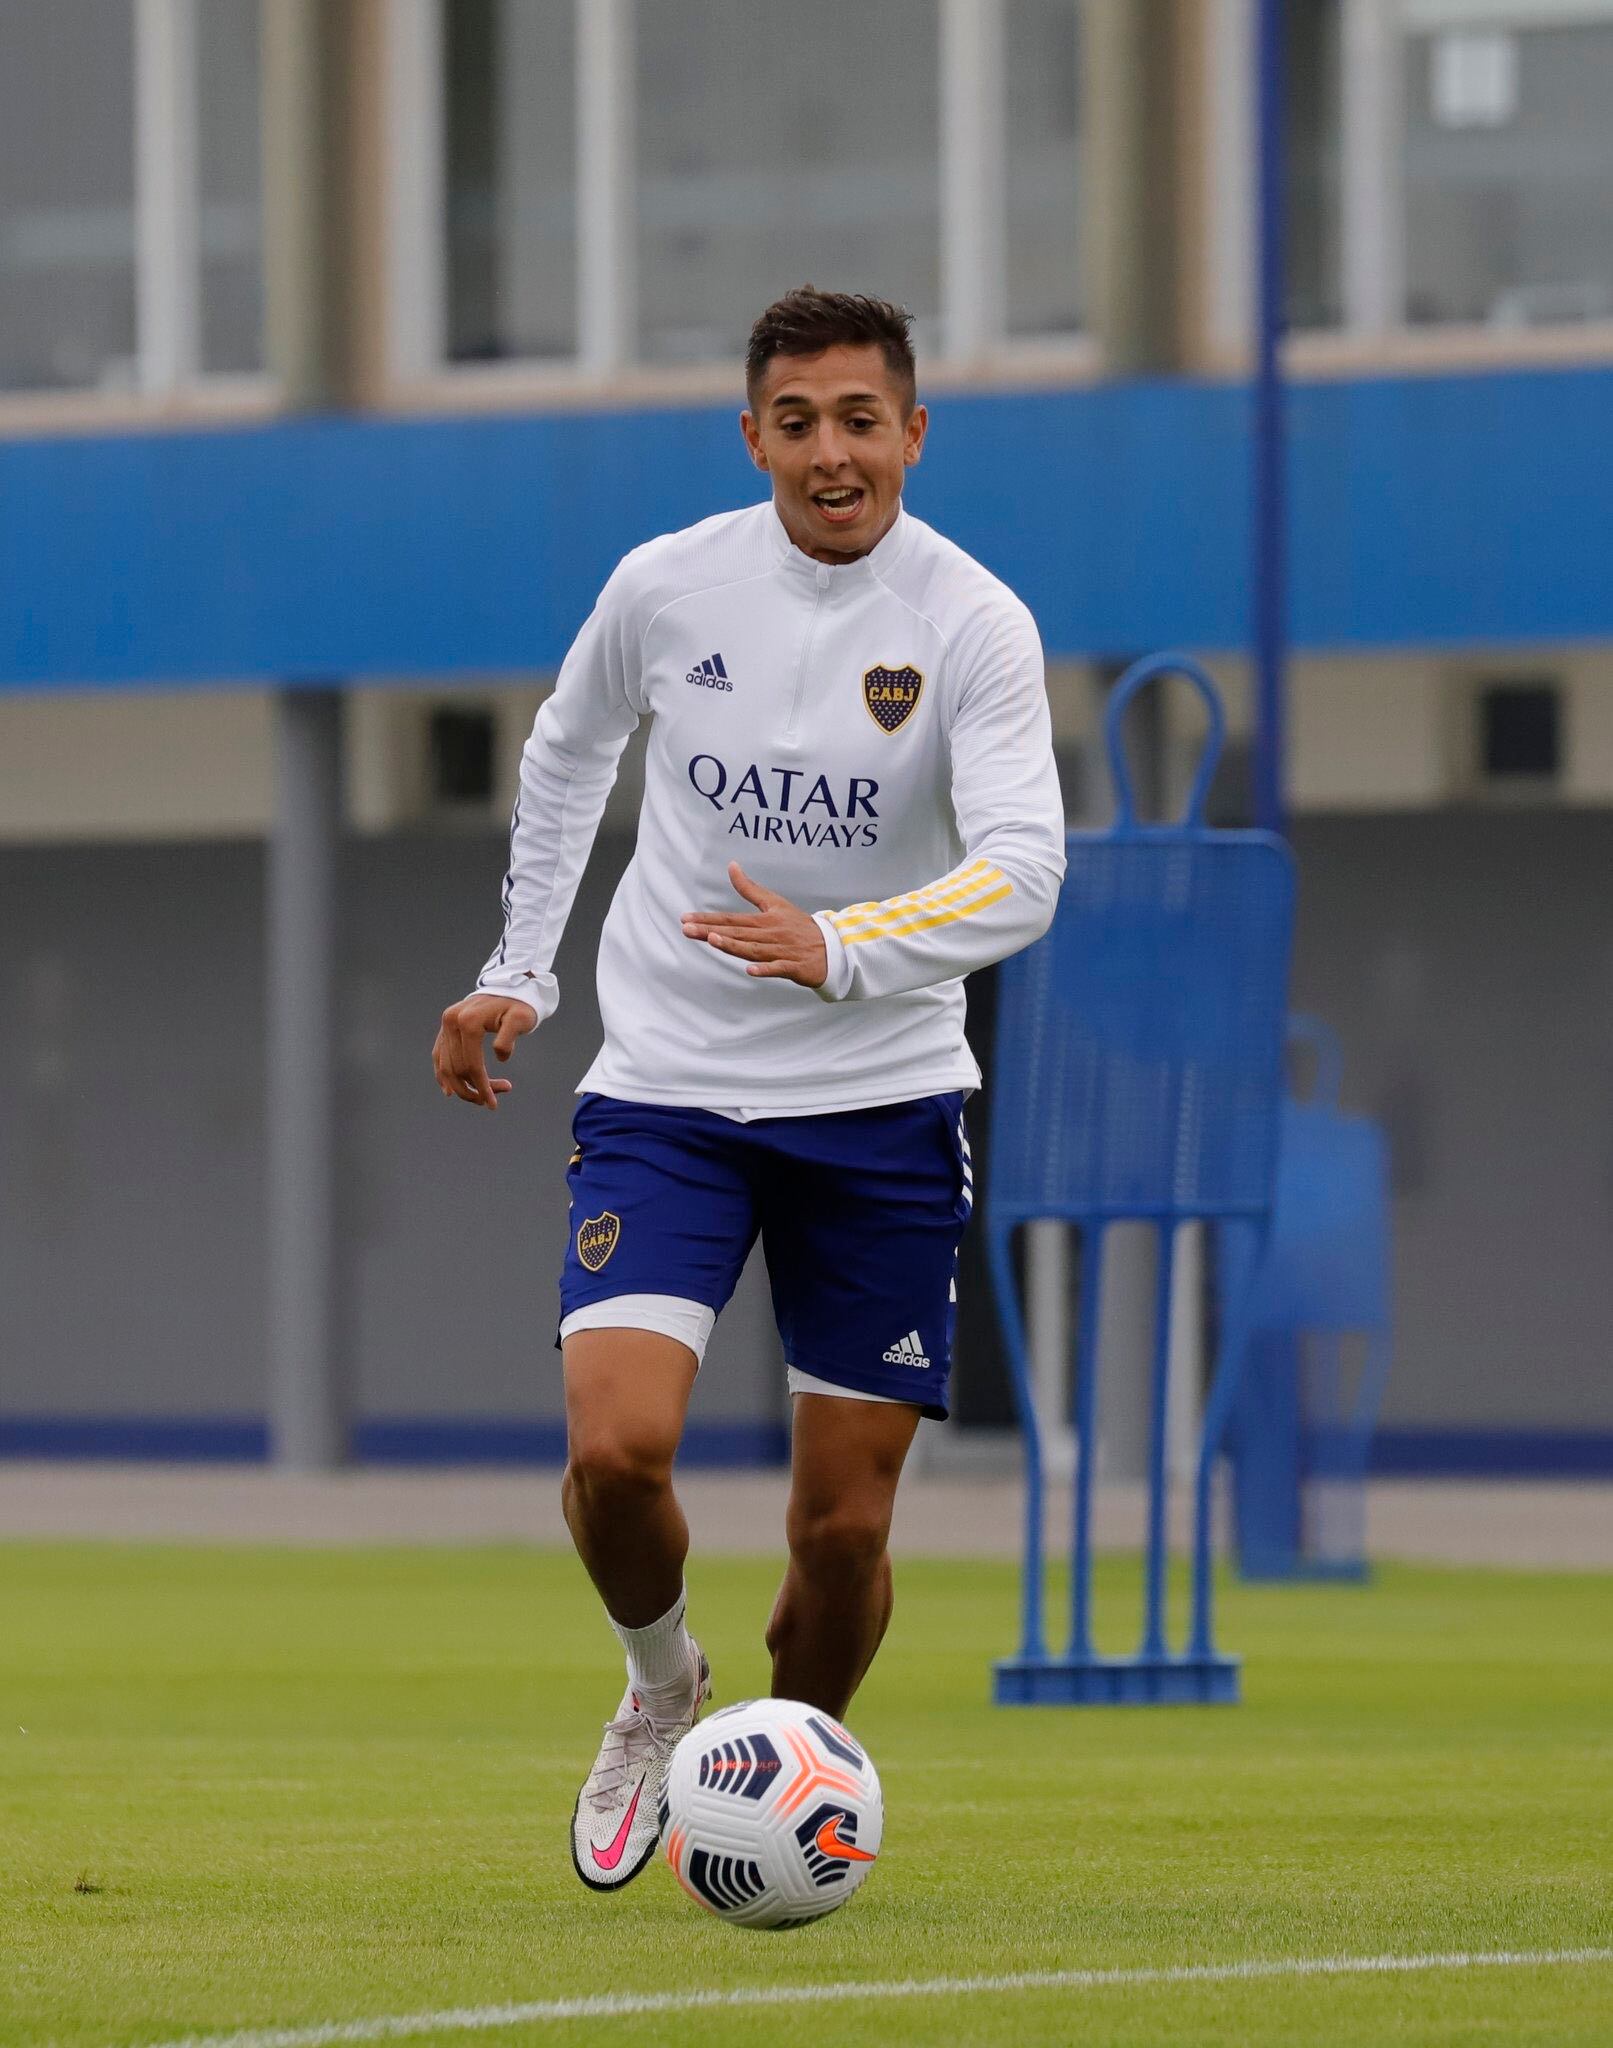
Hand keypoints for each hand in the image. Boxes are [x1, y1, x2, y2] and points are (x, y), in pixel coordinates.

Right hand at [433, 993, 537, 1109]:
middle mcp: (452, 1022)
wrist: (511, 988)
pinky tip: (450, 1091)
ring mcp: (446, 1024)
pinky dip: (443, 1074)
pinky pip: (439, 1055)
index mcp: (469, 1022)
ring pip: (446, 1066)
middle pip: (457, 1068)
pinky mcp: (446, 1027)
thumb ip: (509, 1037)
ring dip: (461, 1087)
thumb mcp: (521, 1019)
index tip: (492, 1105)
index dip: (482, 1088)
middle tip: (493, 1100)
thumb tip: (500, 1057)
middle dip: (474, 1089)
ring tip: (479, 1098)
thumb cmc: (520, 1006)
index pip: (472, 1065)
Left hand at [681, 862, 828, 987]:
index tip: (685, 919)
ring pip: (753, 948)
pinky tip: (750, 969)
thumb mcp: (774, 903)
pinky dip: (765, 968)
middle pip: (736, 933)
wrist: (830, 946)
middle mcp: (768, 934)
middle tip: (687, 929)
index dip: (707, 919)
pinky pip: (778, 968)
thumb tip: (731, 865)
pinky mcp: (792, 966)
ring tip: (712, 940)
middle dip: (710, 931)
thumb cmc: (799, 925)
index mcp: (763, 920)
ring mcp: (780, 950)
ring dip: (734, 945)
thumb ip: (750, 888)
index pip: (730, 919)